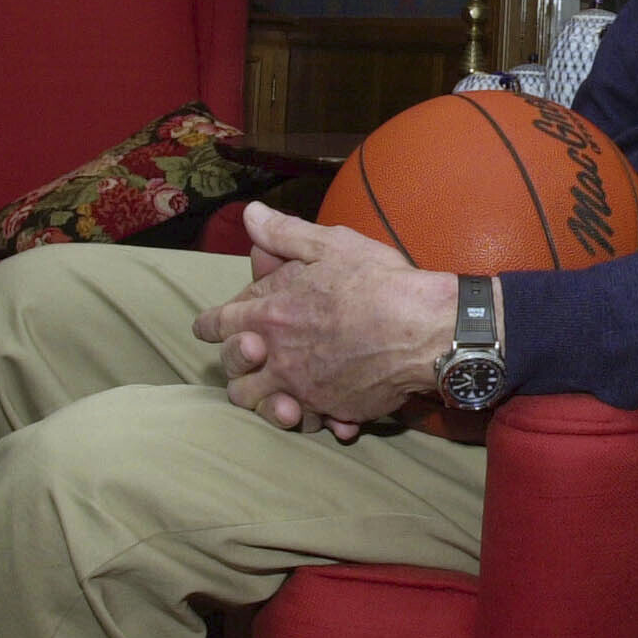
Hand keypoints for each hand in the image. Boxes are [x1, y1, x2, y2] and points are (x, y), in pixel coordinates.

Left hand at [195, 202, 455, 433]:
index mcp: (270, 313)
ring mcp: (303, 389)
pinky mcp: (332, 410)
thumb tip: (250, 213)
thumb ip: (283, 233)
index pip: (216, 325)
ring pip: (262, 407)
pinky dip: (315, 418)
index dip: (213, 324)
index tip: (218, 325)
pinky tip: (330, 408)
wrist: (425, 329)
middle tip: (258, 353)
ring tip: (285, 387)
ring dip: (266, 399)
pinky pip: (310, 423)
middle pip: (234, 376)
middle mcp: (278, 356)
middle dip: (238, 366)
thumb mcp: (330, 245)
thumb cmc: (378, 281)